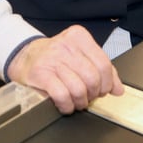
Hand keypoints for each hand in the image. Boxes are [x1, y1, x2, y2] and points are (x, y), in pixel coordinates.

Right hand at [6, 25, 124, 114]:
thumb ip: (102, 70)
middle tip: (88, 96)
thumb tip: (118, 89)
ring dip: (80, 102)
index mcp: (79, 37)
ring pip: (79, 89)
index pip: (104, 64)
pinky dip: (67, 105)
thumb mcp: (80, 56)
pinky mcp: (40, 74)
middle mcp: (66, 46)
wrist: (24, 57)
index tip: (103, 90)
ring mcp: (52, 59)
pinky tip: (65, 104)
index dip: (107, 83)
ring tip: (76, 101)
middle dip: (93, 94)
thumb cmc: (55, 58)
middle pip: (93, 78)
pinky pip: (62, 95)